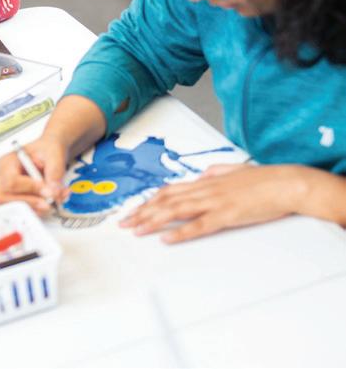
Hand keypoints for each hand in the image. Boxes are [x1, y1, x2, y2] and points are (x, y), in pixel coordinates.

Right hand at [0, 136, 69, 214]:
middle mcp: (2, 176)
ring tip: (53, 201)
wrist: (49, 154)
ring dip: (35, 208)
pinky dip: (38, 210)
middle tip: (49, 203)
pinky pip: (20, 210)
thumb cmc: (46, 150)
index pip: (11, 180)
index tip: (48, 190)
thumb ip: (55, 172)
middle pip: (4, 197)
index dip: (30, 188)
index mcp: (7, 161)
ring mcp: (5, 190)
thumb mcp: (54, 155)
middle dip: (29, 203)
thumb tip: (53, 191)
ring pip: (11, 207)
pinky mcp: (14, 200)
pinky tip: (50, 202)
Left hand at [119, 163, 302, 243]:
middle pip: (165, 201)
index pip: (168, 191)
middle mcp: (204, 190)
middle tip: (124, 223)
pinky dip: (180, 233)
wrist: (286, 183)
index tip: (133, 210)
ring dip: (153, 221)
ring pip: (175, 212)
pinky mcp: (226, 216)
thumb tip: (202, 175)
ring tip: (136, 230)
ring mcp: (213, 203)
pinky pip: (198, 226)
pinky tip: (166, 239)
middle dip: (141, 212)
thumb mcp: (233, 171)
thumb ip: (215, 173)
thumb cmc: (263, 179)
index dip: (148, 201)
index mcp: (205, 182)